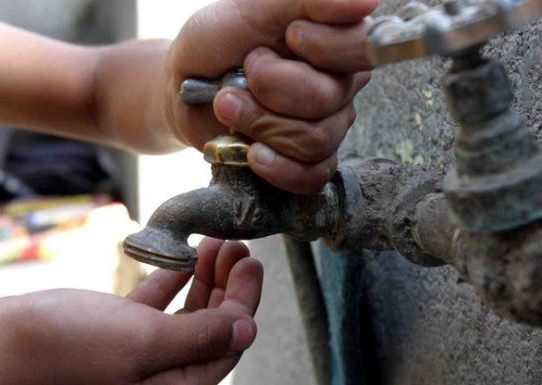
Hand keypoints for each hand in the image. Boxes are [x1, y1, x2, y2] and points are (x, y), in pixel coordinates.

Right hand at [0, 238, 262, 384]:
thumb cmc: (62, 351)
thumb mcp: (141, 343)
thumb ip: (199, 339)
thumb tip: (248, 330)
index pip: (228, 342)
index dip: (245, 300)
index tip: (251, 263)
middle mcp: (162, 374)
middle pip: (212, 325)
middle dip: (228, 284)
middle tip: (236, 247)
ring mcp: (139, 352)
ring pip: (188, 313)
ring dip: (204, 277)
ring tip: (215, 244)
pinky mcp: (117, 333)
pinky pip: (157, 306)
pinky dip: (172, 279)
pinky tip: (182, 255)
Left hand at [165, 0, 376, 193]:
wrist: (185, 88)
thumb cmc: (218, 44)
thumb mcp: (253, 8)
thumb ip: (307, 0)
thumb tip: (366, 2)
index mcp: (336, 44)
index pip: (361, 50)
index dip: (320, 49)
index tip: (286, 38)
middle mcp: (339, 87)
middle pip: (326, 100)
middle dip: (269, 89)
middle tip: (243, 76)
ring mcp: (327, 127)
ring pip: (314, 140)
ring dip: (259, 124)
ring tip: (230, 106)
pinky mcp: (308, 162)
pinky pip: (312, 176)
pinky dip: (277, 167)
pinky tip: (252, 152)